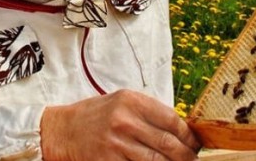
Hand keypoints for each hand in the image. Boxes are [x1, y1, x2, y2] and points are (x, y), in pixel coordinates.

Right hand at [40, 90, 200, 160]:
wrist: (61, 131)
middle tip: (192, 160)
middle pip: (168, 143)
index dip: (188, 135)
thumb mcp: (120, 103)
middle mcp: (125, 121)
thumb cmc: (93, 117)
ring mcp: (117, 143)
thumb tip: (180, 128)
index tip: (194, 143)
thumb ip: (147, 113)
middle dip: (186, 155)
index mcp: (131, 101)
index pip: (172, 119)